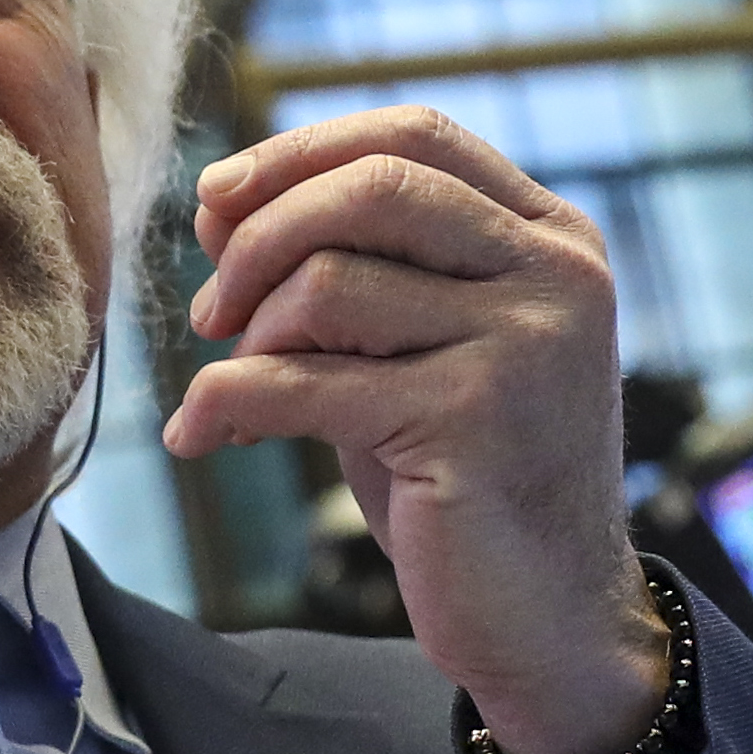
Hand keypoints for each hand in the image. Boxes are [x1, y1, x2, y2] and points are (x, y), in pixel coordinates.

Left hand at [167, 107, 665, 753]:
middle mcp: (553, 276)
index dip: (299, 152)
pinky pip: (300, 382)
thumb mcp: (425, 350)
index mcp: (553, 237)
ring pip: (327, 282)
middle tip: (212, 311)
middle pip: (369, 188)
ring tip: (234, 384)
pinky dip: (223, 405)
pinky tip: (199, 437)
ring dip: (249, 335)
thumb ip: (356, 269)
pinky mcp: (472, 424)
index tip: (215, 198)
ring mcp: (521, 346)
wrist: (551, 618)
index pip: (413, 135)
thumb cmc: (473, 478)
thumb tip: (218, 206)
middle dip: (259, 238)